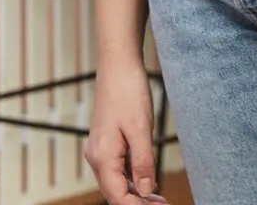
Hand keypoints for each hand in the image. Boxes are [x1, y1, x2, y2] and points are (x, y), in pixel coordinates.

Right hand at [85, 64, 164, 201]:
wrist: (117, 65)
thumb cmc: (128, 92)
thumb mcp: (141, 129)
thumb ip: (142, 162)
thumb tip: (144, 191)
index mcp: (103, 157)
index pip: (117, 196)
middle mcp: (97, 157)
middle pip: (115, 192)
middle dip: (137, 203)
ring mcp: (100, 149)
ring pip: (116, 182)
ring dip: (135, 193)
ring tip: (159, 199)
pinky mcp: (107, 142)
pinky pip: (117, 168)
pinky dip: (131, 178)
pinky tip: (147, 180)